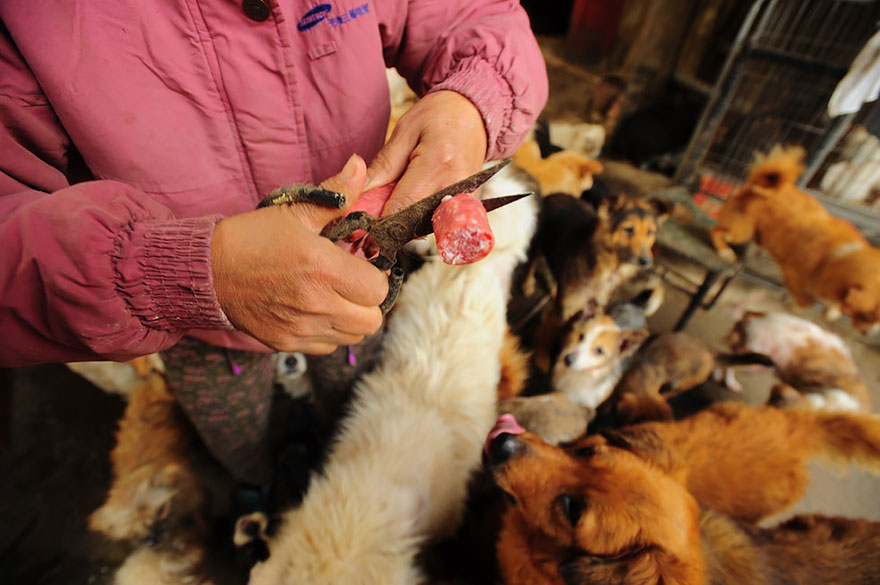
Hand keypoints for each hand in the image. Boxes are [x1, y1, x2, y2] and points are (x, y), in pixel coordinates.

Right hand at [211, 155, 388, 353]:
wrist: (206, 271)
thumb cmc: (251, 238)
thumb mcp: (294, 212)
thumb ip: (335, 194)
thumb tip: (360, 165)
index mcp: (323, 268)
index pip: (378, 289)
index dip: (375, 276)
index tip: (361, 265)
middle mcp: (317, 303)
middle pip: (372, 321)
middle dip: (368, 301)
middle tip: (352, 283)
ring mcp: (302, 328)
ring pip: (353, 336)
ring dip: (351, 318)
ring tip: (335, 297)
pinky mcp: (287, 343)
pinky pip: (328, 346)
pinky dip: (329, 332)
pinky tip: (315, 310)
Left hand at [366, 90, 487, 215]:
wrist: (473, 115)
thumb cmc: (438, 117)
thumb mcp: (404, 131)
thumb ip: (384, 164)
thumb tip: (360, 192)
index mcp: (437, 164)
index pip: (402, 207)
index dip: (378, 219)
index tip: (361, 222)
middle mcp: (455, 186)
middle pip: (413, 222)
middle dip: (390, 221)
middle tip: (376, 210)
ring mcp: (465, 198)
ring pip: (425, 226)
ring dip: (405, 220)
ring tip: (398, 198)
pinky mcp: (467, 205)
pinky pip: (437, 221)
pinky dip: (420, 216)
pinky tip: (414, 200)